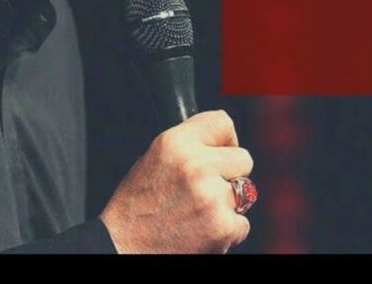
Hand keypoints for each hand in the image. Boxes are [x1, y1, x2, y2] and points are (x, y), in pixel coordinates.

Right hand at [99, 110, 253, 253]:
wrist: (124, 249)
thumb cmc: (136, 209)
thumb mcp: (153, 160)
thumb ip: (188, 145)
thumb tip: (218, 141)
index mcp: (175, 144)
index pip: (223, 122)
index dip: (224, 140)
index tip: (220, 151)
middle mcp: (196, 166)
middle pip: (243, 158)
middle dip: (230, 173)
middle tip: (206, 189)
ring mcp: (212, 197)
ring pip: (246, 191)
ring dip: (228, 202)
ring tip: (199, 212)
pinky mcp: (223, 226)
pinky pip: (242, 223)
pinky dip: (228, 230)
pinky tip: (202, 230)